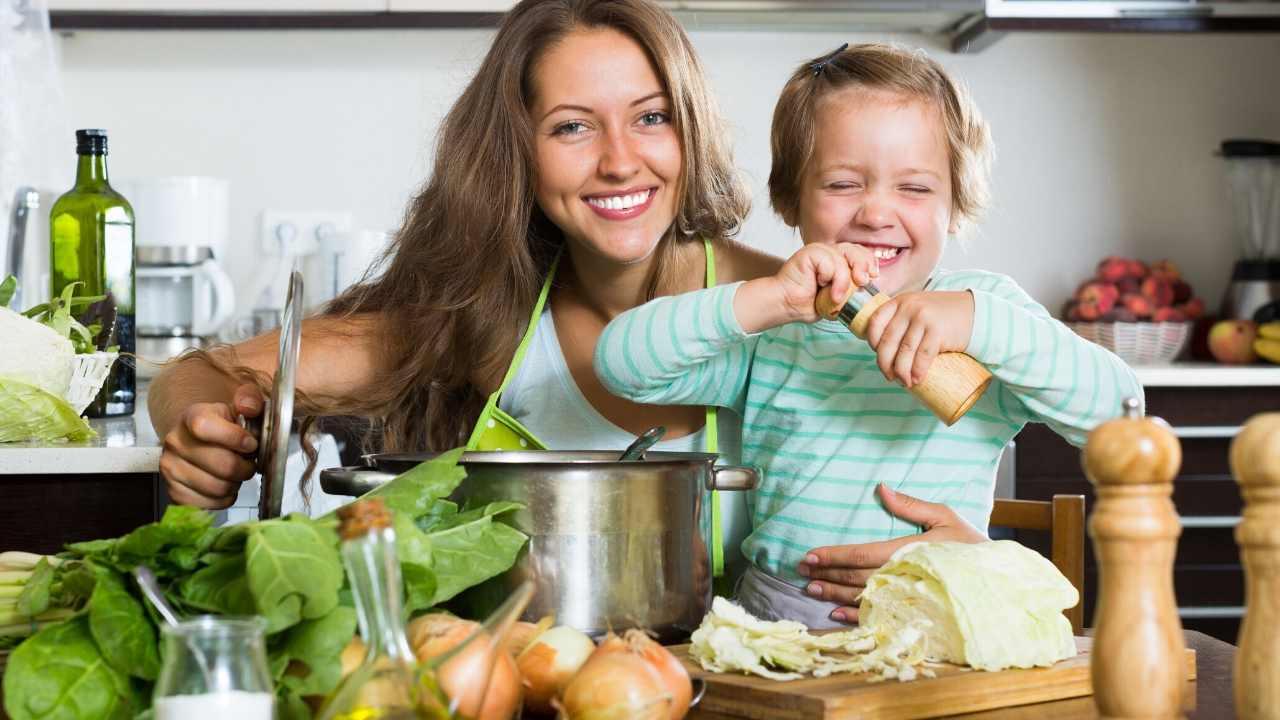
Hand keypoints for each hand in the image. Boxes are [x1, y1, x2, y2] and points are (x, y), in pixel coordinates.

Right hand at [160, 383, 262, 508]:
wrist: (199, 440)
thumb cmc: (224, 424)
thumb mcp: (240, 404)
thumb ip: (250, 399)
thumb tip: (249, 407)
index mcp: (192, 417)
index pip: (205, 427)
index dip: (235, 438)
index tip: (251, 444)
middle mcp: (176, 442)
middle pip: (222, 465)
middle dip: (245, 467)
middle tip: (249, 462)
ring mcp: (171, 469)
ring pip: (219, 488)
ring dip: (235, 484)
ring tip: (235, 473)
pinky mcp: (175, 492)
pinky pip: (210, 504)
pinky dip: (225, 499)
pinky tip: (224, 484)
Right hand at [735, 243, 877, 332]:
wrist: (787, 305)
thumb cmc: (808, 303)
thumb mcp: (838, 298)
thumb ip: (852, 291)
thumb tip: (870, 290)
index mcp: (838, 260)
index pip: (861, 254)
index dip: (869, 263)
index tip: (873, 277)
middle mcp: (830, 252)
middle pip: (855, 250)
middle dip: (863, 266)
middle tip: (863, 282)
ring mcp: (819, 250)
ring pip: (842, 259)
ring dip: (843, 281)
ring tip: (836, 296)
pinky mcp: (810, 252)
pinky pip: (829, 262)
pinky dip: (828, 276)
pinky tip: (819, 284)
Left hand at [796, 483, 986, 623]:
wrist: (998, 582)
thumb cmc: (971, 545)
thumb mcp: (945, 516)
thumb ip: (911, 505)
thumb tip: (881, 488)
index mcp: (909, 550)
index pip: (862, 553)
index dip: (834, 555)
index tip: (810, 555)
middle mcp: (904, 576)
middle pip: (856, 577)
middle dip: (827, 575)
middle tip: (802, 572)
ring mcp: (907, 598)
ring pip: (862, 598)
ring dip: (834, 595)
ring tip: (812, 590)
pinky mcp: (912, 613)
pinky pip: (878, 617)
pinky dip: (855, 617)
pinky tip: (836, 614)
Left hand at [864, 290, 974, 387]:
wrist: (976, 311)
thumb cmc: (944, 314)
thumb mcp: (919, 308)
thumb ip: (903, 320)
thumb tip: (885, 350)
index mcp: (900, 302)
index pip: (875, 322)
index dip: (872, 341)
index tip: (877, 353)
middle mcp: (909, 308)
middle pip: (888, 341)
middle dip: (884, 363)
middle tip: (889, 376)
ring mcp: (924, 319)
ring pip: (904, 352)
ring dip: (901, 372)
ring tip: (903, 382)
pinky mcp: (938, 331)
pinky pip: (922, 356)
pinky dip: (917, 371)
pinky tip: (916, 379)